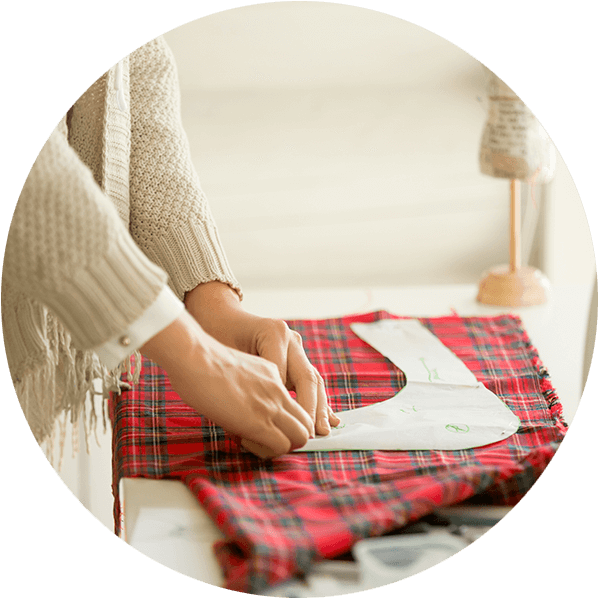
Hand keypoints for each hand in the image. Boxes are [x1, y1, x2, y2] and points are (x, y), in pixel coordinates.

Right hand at [140, 310, 313, 457]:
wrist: (194, 356)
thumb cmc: (201, 360)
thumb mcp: (236, 367)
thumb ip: (248, 382)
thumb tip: (244, 402)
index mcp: (272, 373)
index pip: (297, 402)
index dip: (290, 421)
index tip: (272, 428)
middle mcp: (278, 388)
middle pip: (307, 421)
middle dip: (294, 437)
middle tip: (270, 441)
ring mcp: (271, 404)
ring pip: (301, 436)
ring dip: (284, 446)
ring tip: (259, 444)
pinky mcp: (259, 420)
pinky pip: (281, 445)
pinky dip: (268, 452)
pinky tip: (247, 442)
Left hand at [184, 282, 340, 435]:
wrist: (220, 317)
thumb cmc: (216, 335)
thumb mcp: (224, 356)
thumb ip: (243, 381)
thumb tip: (254, 418)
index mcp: (274, 333)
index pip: (283, 376)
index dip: (283, 405)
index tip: (279, 431)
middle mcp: (291, 339)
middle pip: (307, 378)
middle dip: (311, 409)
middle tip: (313, 434)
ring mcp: (296, 346)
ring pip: (313, 380)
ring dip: (319, 407)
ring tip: (324, 431)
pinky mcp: (296, 356)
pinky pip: (309, 380)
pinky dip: (317, 400)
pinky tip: (328, 419)